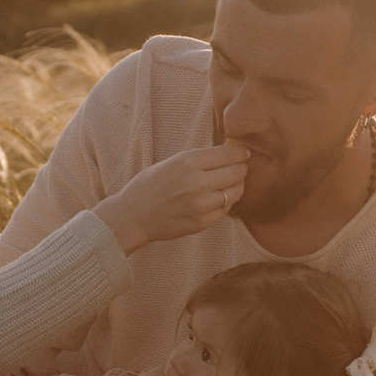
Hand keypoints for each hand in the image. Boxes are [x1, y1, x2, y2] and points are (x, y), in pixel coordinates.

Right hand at [93, 144, 247, 252]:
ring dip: (237, 186)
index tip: (242, 153)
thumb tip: (229, 153)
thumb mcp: (172, 162)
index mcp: (188, 162)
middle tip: (241, 167)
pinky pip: (226, 209)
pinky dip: (226, 202)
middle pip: (237, 172)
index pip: (229, 154)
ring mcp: (200, 204)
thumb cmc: (150, 186)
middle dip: (242, 168)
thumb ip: (199, 159)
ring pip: (235, 192)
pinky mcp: (202, 222)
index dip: (240, 152)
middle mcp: (196, 182)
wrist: (133, 216)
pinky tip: (218, 198)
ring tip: (230, 183)